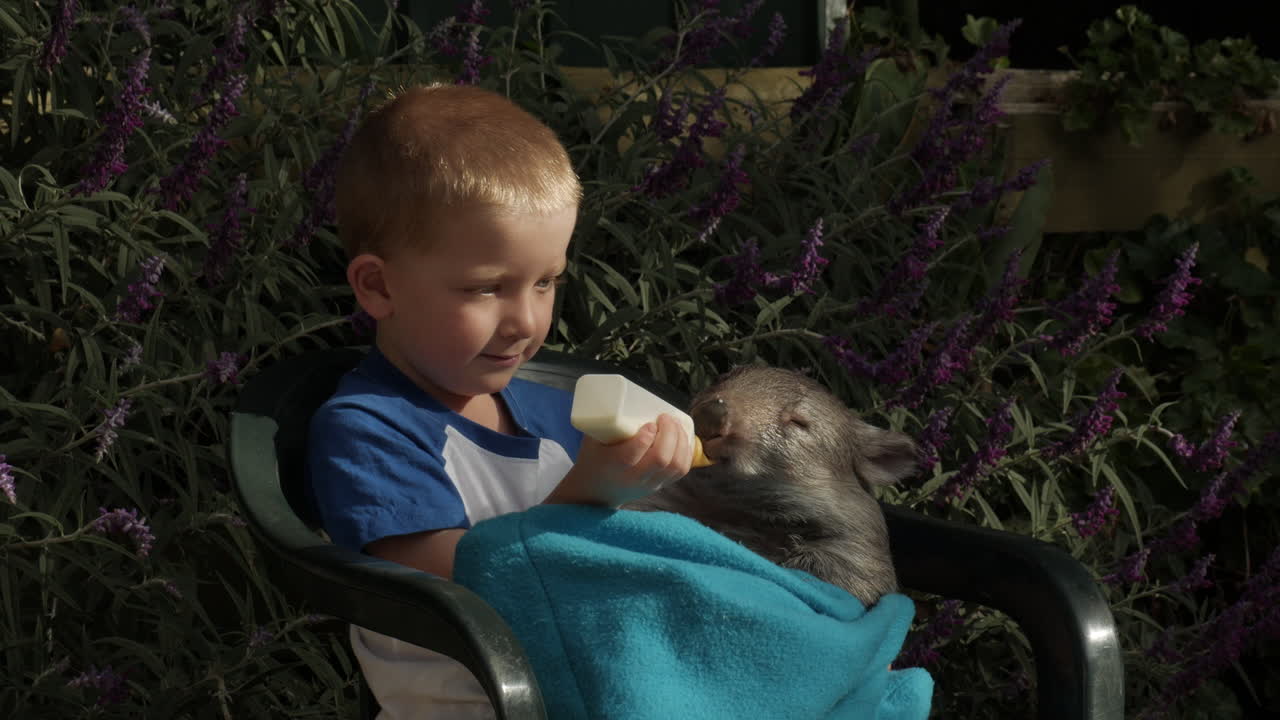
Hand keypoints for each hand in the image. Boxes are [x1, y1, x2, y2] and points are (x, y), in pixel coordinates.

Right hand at [545, 413, 691, 507]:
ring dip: (681, 441)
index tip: (650, 422)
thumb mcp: (591, 439)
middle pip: (661, 459)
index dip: (646, 436)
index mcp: (613, 465)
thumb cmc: (593, 459)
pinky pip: (681, 470)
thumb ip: (605, 420)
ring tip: (676, 425)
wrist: (595, 492)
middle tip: (666, 418)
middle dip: (670, 434)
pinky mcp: (660, 486)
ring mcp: (649, 484)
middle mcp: (634, 478)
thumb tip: (616, 391)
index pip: (633, 454)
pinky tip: (683, 437)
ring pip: (675, 466)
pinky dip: (686, 451)